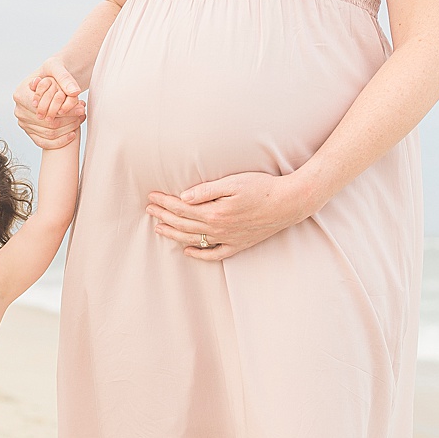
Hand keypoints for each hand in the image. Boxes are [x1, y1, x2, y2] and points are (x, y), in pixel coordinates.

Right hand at [13, 57, 84, 149]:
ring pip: (48, 133)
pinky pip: (44, 142)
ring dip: (67, 129)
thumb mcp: (58, 68)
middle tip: (83, 113)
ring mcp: (23, 123)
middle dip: (68, 119)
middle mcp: (19, 110)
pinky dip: (59, 141)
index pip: (44, 108)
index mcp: (20, 94)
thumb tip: (74, 91)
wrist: (49, 79)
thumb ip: (65, 78)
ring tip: (80, 119)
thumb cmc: (51, 72)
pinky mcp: (29, 132)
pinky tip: (72, 134)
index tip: (81, 107)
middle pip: (47, 122)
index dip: (64, 109)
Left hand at [146, 172, 313, 261]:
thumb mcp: (234, 183)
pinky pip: (214, 254)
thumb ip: (206, 191)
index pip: (181, 208)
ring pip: (193, 240)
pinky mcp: (238, 245)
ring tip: (159, 228)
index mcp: (214, 212)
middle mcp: (218, 229)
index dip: (164, 202)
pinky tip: (187, 251)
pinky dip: (198, 254)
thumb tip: (183, 198)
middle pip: (183, 224)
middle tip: (149, 210)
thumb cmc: (263, 188)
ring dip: (174, 234)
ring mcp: (227, 239)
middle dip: (163, 216)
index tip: (151, 197)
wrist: (289, 203)